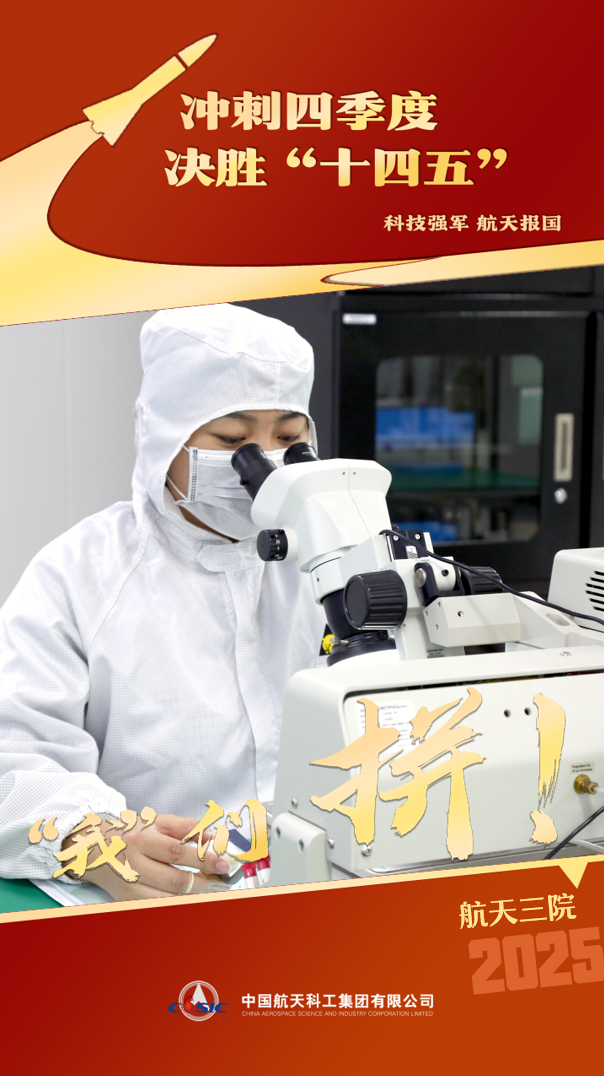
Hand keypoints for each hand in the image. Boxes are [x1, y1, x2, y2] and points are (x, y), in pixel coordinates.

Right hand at [62, 814, 231, 900]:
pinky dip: (175, 904)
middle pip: (175, 881)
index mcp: (142, 840)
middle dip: (204, 882)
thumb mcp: (156, 821)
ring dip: (193, 897)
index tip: (223, 862)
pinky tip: (189, 898)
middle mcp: (134, 865)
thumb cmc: (130, 833)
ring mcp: (130, 886)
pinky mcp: (127, 901)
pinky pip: (156, 907)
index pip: (177, 852)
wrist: (95, 848)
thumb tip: (211, 834)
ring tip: (210, 889)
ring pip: (167, 900)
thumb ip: (185, 826)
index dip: (203, 859)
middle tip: (221, 879)